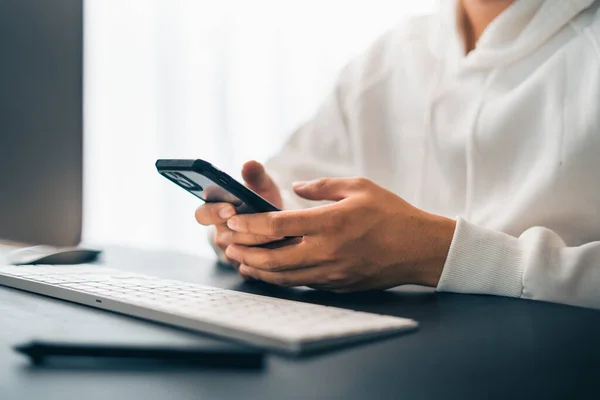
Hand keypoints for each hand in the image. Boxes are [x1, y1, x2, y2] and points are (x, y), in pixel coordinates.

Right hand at [195, 161, 282, 273]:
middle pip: (222, 237)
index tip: (230, 208)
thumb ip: (256, 175)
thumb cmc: (266, 202)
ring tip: (280, 233)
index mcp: (216, 212)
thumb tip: (250, 164)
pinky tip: (281, 251)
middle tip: (261, 223)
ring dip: (258, 243)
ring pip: (238, 253)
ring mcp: (232, 252)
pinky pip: (250, 269)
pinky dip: (265, 261)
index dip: (213, 212)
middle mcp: (221, 233)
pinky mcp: (246, 268)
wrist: (283, 224)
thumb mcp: (263, 186)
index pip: (202, 214)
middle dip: (242, 230)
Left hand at [224, 177, 455, 291]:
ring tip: (240, 260)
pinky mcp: (337, 285)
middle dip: (244, 252)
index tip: (234, 221)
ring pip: (283, 277)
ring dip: (257, 270)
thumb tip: (295, 189)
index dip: (250, 224)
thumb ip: (322, 186)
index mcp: (330, 223)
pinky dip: (278, 279)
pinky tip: (268, 272)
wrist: (419, 249)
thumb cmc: (391, 214)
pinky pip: (300, 284)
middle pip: (272, 259)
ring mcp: (331, 272)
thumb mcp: (359, 187)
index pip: (277, 226)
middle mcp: (327, 251)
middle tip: (227, 245)